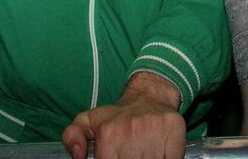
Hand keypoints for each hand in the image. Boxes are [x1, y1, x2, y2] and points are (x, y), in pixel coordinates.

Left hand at [62, 73, 183, 158]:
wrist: (149, 95)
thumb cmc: (117, 116)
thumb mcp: (88, 122)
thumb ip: (72, 136)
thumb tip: (78, 155)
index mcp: (107, 133)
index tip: (116, 157)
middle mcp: (130, 131)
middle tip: (131, 153)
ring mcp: (153, 131)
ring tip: (143, 152)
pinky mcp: (174, 130)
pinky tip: (160, 153)